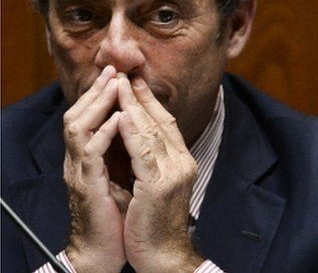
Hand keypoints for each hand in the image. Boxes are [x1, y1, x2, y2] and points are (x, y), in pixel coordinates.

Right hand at [62, 66, 128, 272]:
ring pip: (80, 128)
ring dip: (98, 105)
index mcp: (91, 158)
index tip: (121, 74)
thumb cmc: (118, 215)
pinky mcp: (87, 187)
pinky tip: (118, 120)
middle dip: (97, 92)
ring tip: (115, 86)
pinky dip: (104, 135)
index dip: (104, 95)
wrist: (107, 250)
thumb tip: (143, 131)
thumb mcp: (125, 177)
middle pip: (80, 115)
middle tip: (113, 70)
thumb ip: (127, 154)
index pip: (93, 118)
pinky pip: (91, 155)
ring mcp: (82, 173)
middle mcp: (81, 161)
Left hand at [116, 75, 203, 271]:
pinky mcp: (159, 185)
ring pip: (152, 132)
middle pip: (161, 122)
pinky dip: (131, 132)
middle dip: (141, 97)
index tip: (134, 84)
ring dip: (134, 107)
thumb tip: (136, 139)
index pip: (167, 124)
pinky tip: (122, 116)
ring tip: (120, 88)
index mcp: (183, 162)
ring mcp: (173, 173)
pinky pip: (143, 152)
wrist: (163, 255)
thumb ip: (151, 162)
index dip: (150, 102)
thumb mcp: (156, 187)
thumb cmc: (154, 225)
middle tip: (126, 75)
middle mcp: (182, 163)